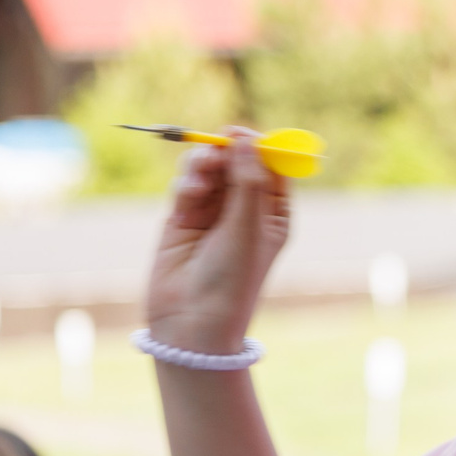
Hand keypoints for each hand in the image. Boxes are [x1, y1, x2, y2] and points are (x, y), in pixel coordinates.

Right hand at [146, 132, 292, 356]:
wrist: (192, 321)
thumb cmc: (232, 280)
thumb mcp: (247, 227)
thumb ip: (247, 180)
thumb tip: (245, 137)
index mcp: (273, 215)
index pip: (272, 168)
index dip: (260, 146)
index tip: (243, 134)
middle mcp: (244, 212)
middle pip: (238, 162)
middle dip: (226, 151)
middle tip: (218, 148)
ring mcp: (212, 214)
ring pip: (209, 169)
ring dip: (204, 163)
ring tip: (201, 171)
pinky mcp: (182, 218)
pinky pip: (187, 185)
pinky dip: (188, 181)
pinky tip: (190, 193)